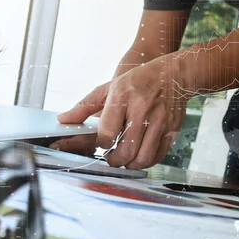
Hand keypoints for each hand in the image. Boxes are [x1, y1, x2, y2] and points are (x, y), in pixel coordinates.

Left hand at [56, 61, 186, 168]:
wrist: (174, 74)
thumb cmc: (138, 81)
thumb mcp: (108, 88)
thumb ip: (84, 107)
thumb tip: (63, 120)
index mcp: (122, 98)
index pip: (107, 133)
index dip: (101, 144)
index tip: (101, 144)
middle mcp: (142, 110)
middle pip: (125, 150)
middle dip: (114, 160)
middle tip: (110, 158)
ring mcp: (159, 121)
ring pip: (142, 157)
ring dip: (129, 164)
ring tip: (123, 159)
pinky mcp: (172, 130)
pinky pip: (158, 156)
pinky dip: (146, 162)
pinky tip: (138, 156)